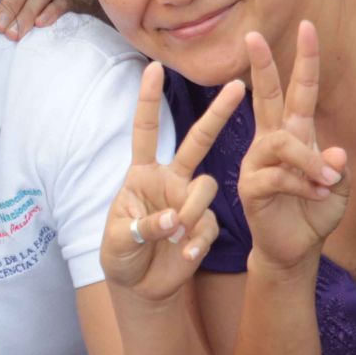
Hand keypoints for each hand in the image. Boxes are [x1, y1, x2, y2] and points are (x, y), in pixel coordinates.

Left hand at [101, 63, 244, 301]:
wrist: (140, 286)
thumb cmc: (121, 254)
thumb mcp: (118, 239)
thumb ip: (143, 226)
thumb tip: (174, 218)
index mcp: (142, 173)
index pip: (146, 131)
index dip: (149, 100)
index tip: (153, 68)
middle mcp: (170, 180)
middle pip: (197, 141)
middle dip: (216, 114)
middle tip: (237, 86)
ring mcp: (190, 202)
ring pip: (206, 187)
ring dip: (192, 210)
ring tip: (175, 235)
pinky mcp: (204, 226)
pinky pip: (209, 225)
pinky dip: (196, 241)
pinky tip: (184, 256)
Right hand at [237, 21, 348, 270]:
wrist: (294, 249)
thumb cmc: (313, 212)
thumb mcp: (337, 188)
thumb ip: (337, 168)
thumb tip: (334, 153)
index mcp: (294, 134)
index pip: (299, 91)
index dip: (304, 60)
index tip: (307, 26)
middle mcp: (271, 142)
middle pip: (266, 97)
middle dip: (262, 67)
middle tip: (253, 36)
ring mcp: (257, 162)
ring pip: (280, 143)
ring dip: (308, 160)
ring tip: (328, 178)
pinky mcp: (251, 186)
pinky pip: (277, 176)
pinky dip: (302, 183)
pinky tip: (316, 193)